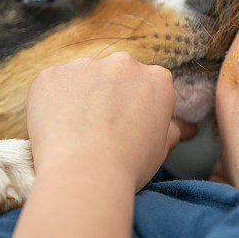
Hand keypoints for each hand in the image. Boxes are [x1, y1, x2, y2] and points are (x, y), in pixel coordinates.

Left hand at [25, 52, 193, 190]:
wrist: (84, 174)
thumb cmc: (129, 165)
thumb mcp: (162, 148)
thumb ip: (172, 129)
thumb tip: (187, 128)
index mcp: (157, 79)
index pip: (148, 85)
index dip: (136, 108)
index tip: (127, 127)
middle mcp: (123, 63)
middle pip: (115, 75)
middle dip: (108, 96)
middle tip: (101, 130)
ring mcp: (85, 65)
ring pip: (83, 77)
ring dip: (80, 97)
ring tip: (76, 132)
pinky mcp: (51, 74)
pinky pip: (52, 85)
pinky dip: (52, 102)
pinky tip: (56, 129)